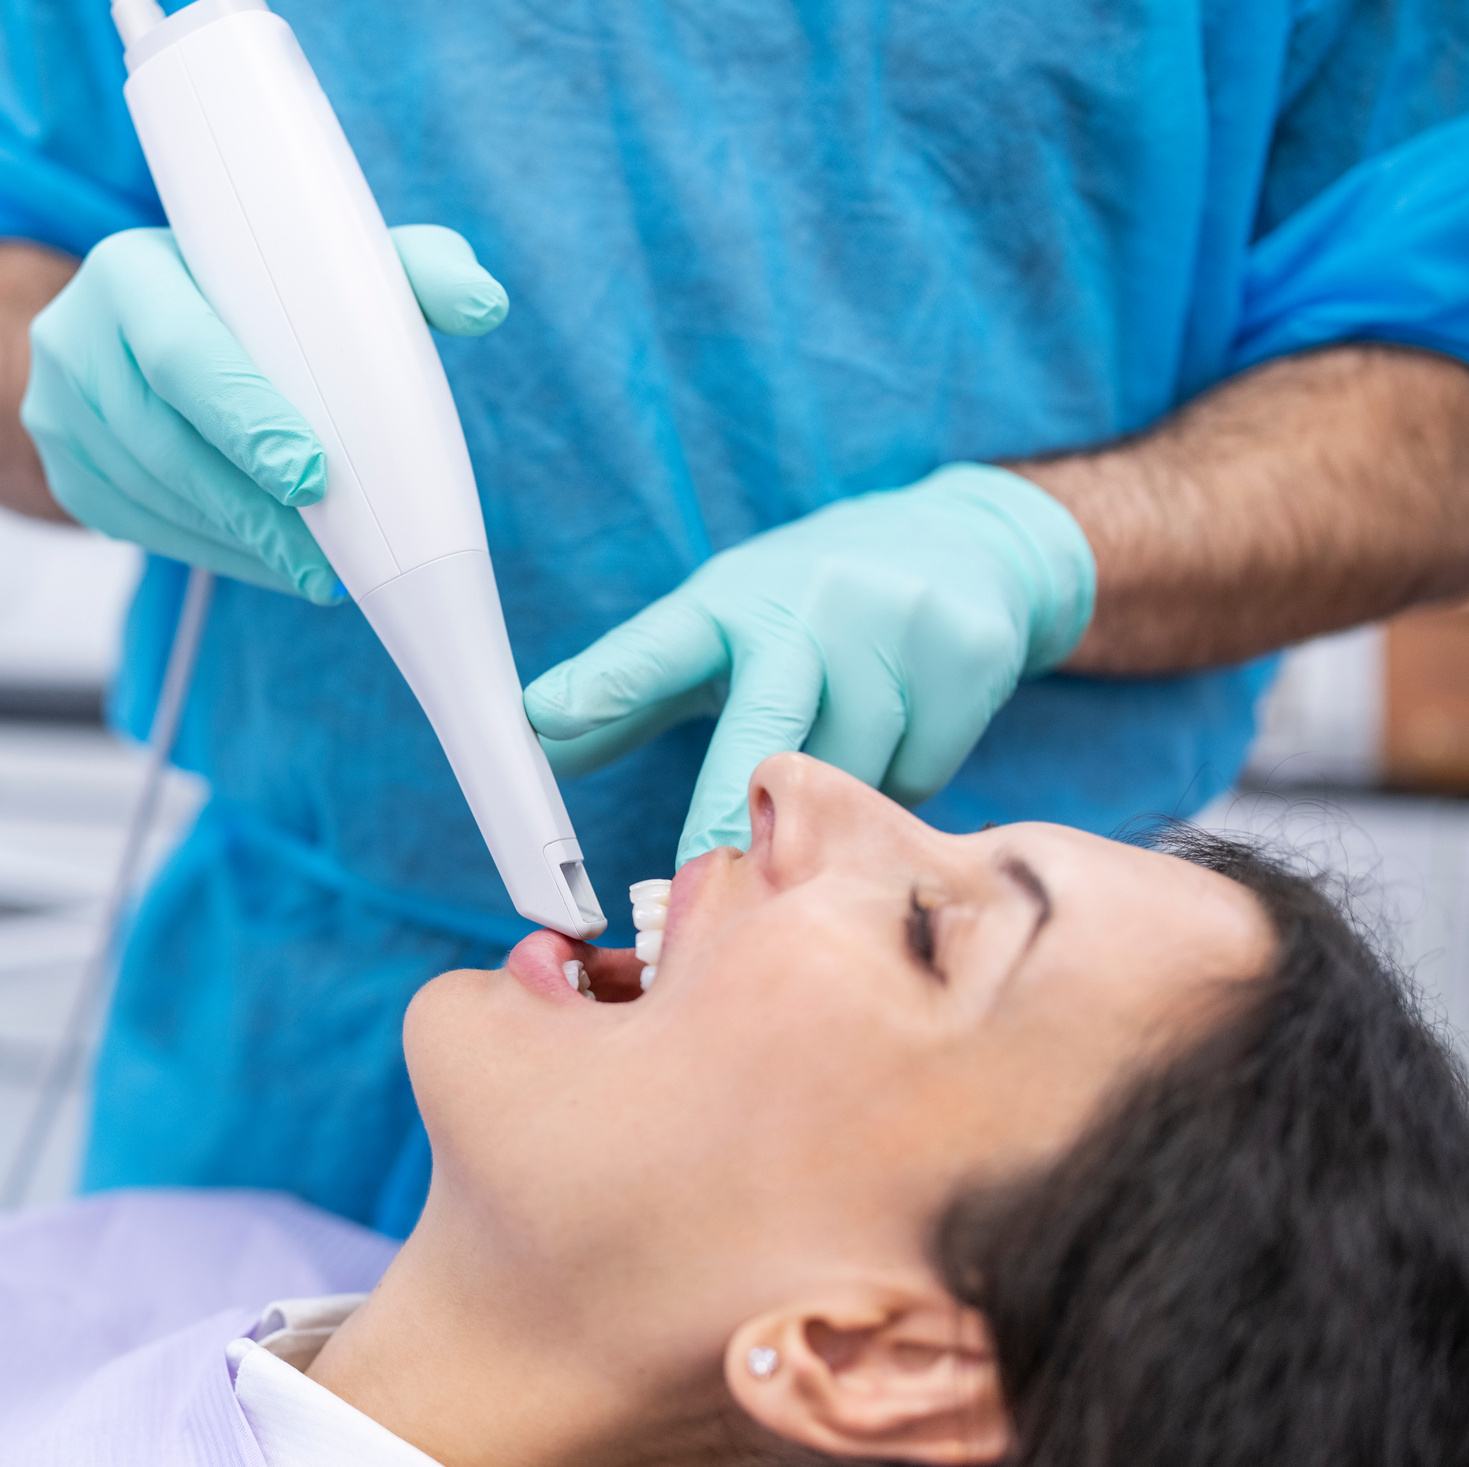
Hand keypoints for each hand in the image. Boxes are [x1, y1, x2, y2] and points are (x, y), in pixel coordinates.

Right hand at [21, 223, 508, 602]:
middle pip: (165, 443)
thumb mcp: (314, 264)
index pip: (182, 354)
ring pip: (152, 498)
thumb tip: (484, 303)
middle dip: (251, 508)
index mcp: (128, 272)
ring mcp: (58, 416)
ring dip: (237, 544)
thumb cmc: (241, 292)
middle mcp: (73, 341)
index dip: (246, 420)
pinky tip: (269, 565)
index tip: (313, 476)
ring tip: (314, 572)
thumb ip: (404, 271)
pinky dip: (212, 552)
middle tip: (325, 559)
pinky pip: (141, 529)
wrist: (126, 322)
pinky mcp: (65, 475)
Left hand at [523, 463, 1096, 863]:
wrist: (971, 543)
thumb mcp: (721, 628)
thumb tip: (543, 743)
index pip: (661, 646)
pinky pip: (916, 780)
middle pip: (763, 731)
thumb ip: (636, 692)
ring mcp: (896, 631)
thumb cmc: (814, 604)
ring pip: (847, 775)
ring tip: (830, 764)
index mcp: (735, 600)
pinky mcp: (967, 662)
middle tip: (697, 876)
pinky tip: (898, 741)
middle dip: (726, 809)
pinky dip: (894, 788)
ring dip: (827, 805)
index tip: (545, 718)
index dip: (605, 684)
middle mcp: (813, 607)